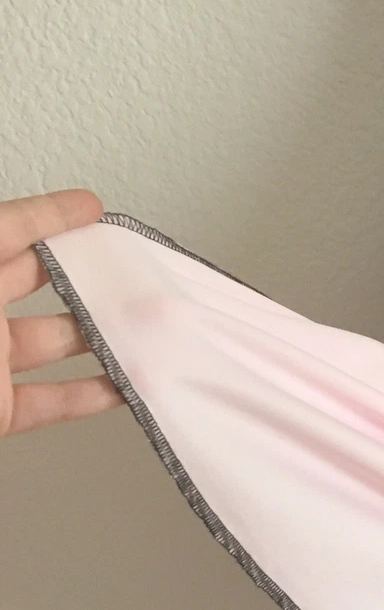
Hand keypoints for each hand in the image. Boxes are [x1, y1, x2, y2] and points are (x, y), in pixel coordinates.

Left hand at [0, 190, 122, 435]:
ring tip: (145, 325)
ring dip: (100, 335)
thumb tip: (22, 223)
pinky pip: (50, 402)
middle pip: (33, 281)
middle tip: (131, 269)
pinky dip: (91, 396)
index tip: (91, 208)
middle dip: (85, 273)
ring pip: (52, 342)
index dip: (48, 214)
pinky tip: (126, 384)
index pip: (4, 231)